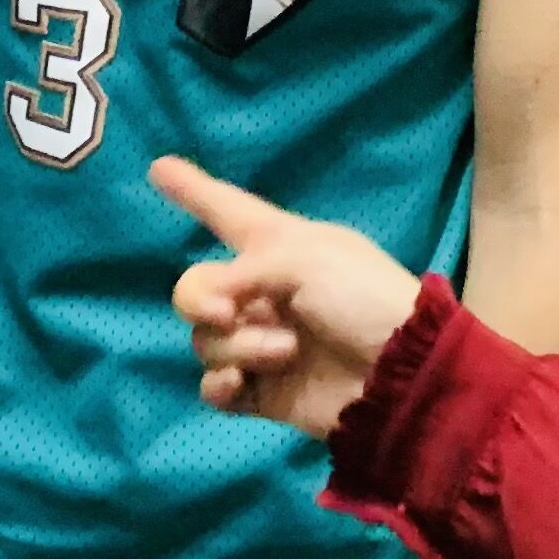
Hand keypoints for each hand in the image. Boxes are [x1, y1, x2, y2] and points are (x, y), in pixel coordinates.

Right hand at [155, 156, 425, 442]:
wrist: (400, 374)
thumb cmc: (361, 297)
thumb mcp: (304, 259)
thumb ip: (242, 273)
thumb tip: (213, 312)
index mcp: (277, 245)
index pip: (226, 210)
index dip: (193, 190)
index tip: (158, 167)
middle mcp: (261, 290)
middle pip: (195, 289)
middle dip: (201, 300)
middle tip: (230, 312)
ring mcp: (260, 342)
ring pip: (206, 341)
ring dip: (239, 346)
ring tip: (286, 352)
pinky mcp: (262, 391)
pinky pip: (214, 386)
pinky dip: (221, 385)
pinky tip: (241, 385)